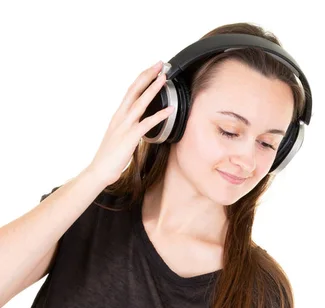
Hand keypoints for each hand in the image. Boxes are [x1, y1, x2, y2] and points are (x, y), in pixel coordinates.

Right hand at [88, 60, 173, 185]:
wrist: (99, 170)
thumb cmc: (110, 156)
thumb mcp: (119, 135)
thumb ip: (128, 126)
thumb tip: (139, 121)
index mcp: (118, 115)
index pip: (131, 90)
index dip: (142, 78)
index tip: (153, 68)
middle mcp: (120, 116)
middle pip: (134, 90)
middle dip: (148, 75)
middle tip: (160, 63)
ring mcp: (124, 126)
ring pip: (140, 102)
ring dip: (153, 89)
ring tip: (164, 78)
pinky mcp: (130, 137)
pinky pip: (147, 123)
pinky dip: (159, 115)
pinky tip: (170, 110)